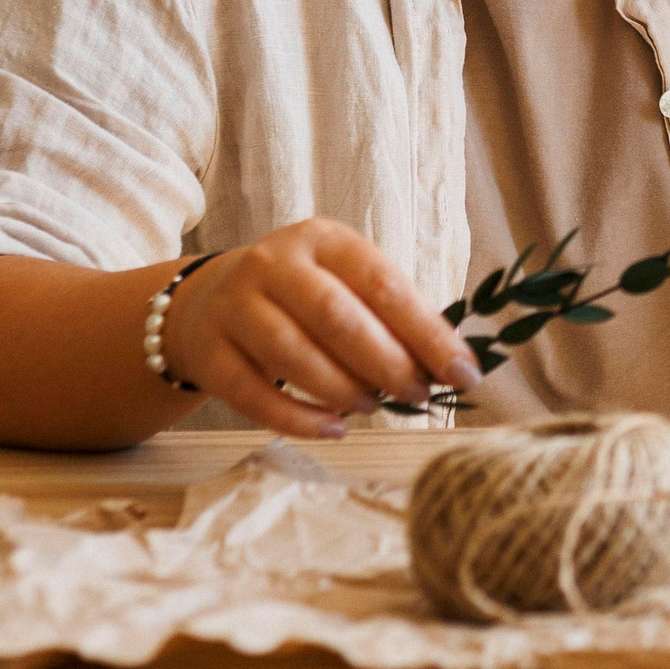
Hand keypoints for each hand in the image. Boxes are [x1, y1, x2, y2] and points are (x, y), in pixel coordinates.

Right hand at [161, 219, 484, 438]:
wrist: (206, 301)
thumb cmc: (301, 296)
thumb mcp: (345, 283)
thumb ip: (392, 316)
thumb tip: (451, 366)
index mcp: (324, 240)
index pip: (384, 284)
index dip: (428, 332)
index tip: (464, 372)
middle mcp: (275, 264)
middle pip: (337, 317)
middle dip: (388, 363)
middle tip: (419, 394)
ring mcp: (235, 306)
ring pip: (294, 355)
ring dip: (345, 390)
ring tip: (375, 406)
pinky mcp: (208, 352)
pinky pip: (254, 395)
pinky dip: (299, 419)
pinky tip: (334, 429)